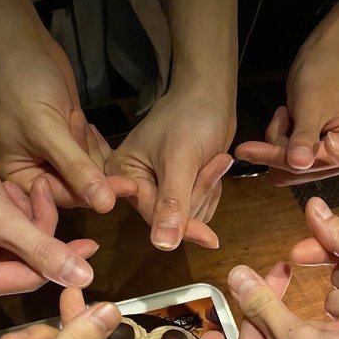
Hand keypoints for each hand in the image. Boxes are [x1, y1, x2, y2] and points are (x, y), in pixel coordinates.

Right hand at [0, 40, 136, 211]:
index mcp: (20, 179)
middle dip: (90, 163)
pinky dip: (95, 143)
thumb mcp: (48, 131)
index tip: (128, 186)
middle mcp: (37, 175)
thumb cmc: (23, 88)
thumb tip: (106, 206)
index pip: (64, 198)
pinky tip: (82, 120)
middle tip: (81, 128)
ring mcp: (55, 161)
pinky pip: (94, 158)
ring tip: (72, 116)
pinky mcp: (70, 146)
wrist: (21, 47)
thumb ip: (77, 169)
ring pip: (91, 173)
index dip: (94, 193)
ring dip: (90, 148)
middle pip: (80, 189)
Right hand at [0, 140, 99, 305]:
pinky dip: (11, 210)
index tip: (90, 245)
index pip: (29, 279)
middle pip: (25, 262)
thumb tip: (83, 278)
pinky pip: (3, 232)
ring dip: (23, 214)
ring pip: (17, 244)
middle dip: (35, 227)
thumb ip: (42, 249)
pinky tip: (4, 189)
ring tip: (9, 187)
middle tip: (38, 191)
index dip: (61, 260)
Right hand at [106, 87, 234, 249]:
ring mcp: (158, 189)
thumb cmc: (191, 117)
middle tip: (214, 162)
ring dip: (207, 190)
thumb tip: (163, 245)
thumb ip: (172, 203)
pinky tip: (214, 165)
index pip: (152, 215)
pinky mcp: (178, 189)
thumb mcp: (180, 159)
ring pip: (189, 216)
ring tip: (215, 159)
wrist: (211, 93)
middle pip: (172, 219)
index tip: (210, 239)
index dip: (182, 225)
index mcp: (123, 175)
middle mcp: (136, 187)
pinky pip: (198, 209)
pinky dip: (211, 190)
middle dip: (198, 194)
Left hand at [235, 31, 338, 191]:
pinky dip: (277, 144)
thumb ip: (304, 136)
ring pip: (286, 169)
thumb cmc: (326, 75)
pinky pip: (285, 163)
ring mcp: (327, 161)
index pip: (310, 164)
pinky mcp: (313, 158)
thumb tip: (298, 164)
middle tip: (282, 115)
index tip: (244, 150)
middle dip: (279, 145)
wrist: (329, 59)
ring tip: (287, 115)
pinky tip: (287, 122)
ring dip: (277, 144)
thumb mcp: (312, 104)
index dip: (276, 156)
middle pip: (296, 171)